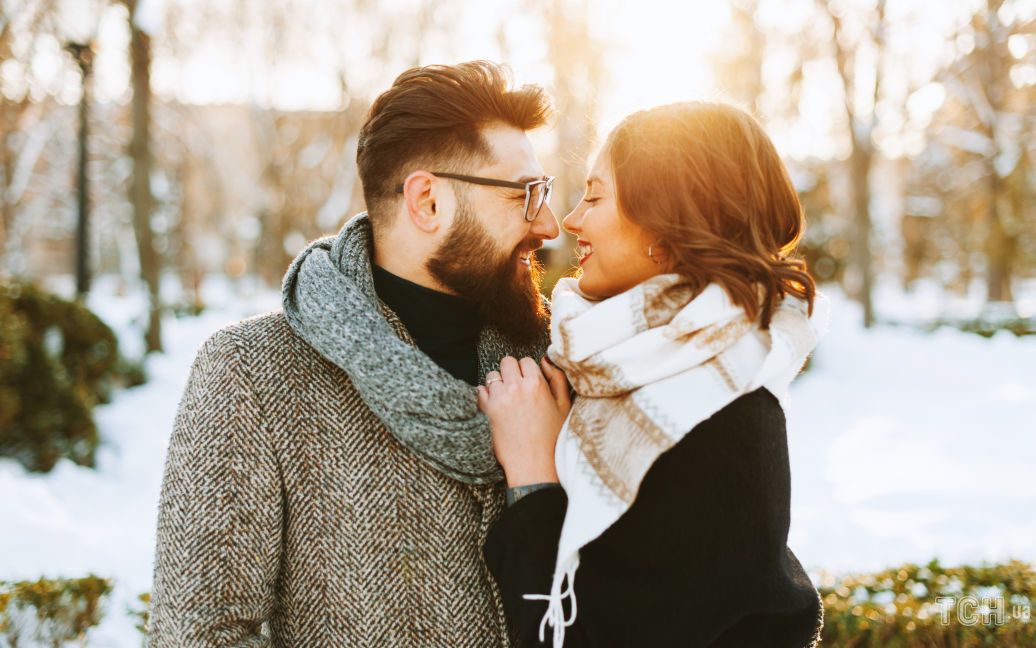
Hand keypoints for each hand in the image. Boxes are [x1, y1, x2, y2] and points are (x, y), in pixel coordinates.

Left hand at [476, 356, 571, 487]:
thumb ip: (557, 379)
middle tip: (515, 387)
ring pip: (492, 375)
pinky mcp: (487, 410)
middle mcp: (516, 387)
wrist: (533, 463)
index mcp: (537, 383)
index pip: (526, 361)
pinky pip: (479, 390)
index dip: (527, 371)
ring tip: (506, 398)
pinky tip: (495, 406)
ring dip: (497, 383)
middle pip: (507, 362)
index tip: (528, 382)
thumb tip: (545, 359)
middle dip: (510, 372)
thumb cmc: (551, 437)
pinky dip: (485, 395)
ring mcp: (500, 398)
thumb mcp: (564, 406)